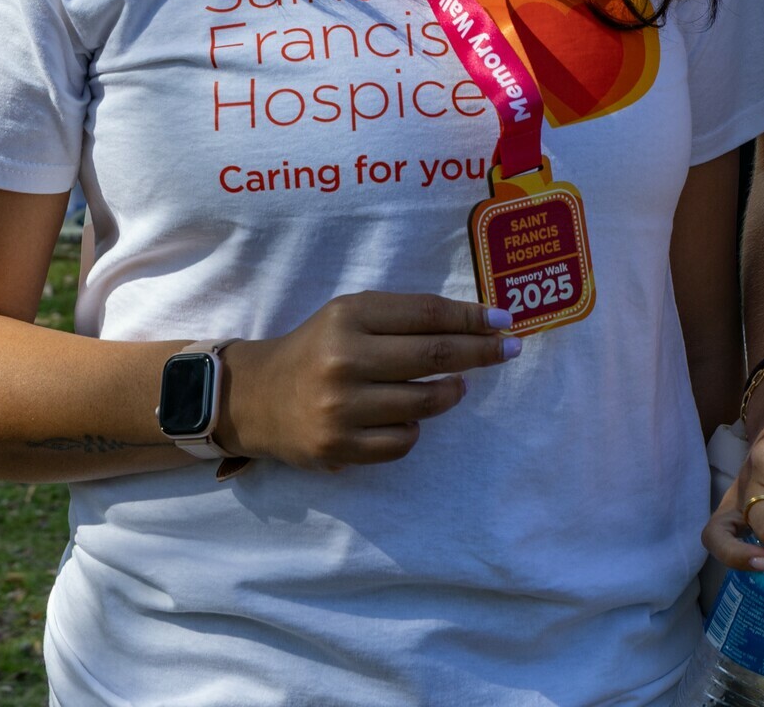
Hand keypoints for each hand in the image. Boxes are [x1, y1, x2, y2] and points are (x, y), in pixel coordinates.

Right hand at [214, 292, 515, 470]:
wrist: (255, 397)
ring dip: (450, 394)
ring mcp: (340, 408)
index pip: (426, 315)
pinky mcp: (337, 447)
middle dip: (480, 352)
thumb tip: (476, 323)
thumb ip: (405, 317)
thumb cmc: (317, 348)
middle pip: (434, 357)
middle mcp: (344, 360)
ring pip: (423, 404)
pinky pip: (402, 442)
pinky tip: (408, 417)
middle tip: (509, 350)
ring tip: (455, 386)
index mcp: (348, 316)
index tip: (504, 320)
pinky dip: (414, 429)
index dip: (471, 317)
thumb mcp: (351, 315)